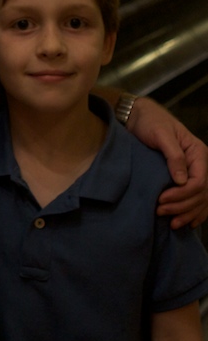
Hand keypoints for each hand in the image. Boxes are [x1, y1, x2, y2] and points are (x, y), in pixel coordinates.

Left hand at [128, 97, 207, 228]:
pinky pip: (196, 200)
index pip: (199, 181)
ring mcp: (194, 172)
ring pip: (201, 200)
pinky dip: (194, 213)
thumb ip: (173, 155)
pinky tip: (187, 223)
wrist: (139, 117)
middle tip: (160, 211)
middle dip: (182, 206)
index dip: (182, 195)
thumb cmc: (150, 122)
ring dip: (187, 213)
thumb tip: (182, 180)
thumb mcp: (161, 134)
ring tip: (171, 223)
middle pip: (200, 194)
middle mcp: (200, 164)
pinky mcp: (184, 178)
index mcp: (198, 153)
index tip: (161, 199)